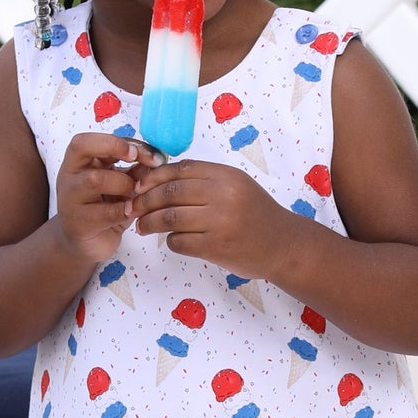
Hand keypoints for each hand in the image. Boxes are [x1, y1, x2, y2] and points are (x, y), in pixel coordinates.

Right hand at [53, 132, 145, 263]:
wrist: (88, 244)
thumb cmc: (105, 208)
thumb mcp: (121, 183)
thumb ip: (135, 169)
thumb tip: (158, 157)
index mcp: (78, 161)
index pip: (89, 138)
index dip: (117, 140)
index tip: (143, 152)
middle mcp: (69, 175)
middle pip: (83, 148)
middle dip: (117, 150)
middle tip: (144, 163)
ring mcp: (70, 199)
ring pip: (95, 179)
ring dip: (124, 184)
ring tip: (136, 194)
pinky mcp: (79, 223)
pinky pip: (106, 212)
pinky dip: (126, 210)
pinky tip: (133, 212)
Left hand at [131, 157, 296, 274]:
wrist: (283, 245)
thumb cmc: (256, 214)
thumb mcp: (236, 186)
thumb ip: (204, 180)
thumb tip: (157, 180)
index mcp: (226, 175)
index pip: (180, 169)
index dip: (154, 176)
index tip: (139, 185)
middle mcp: (223, 195)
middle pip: (170, 192)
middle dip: (145, 200)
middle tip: (134, 208)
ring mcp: (220, 222)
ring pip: (170, 217)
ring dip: (150, 222)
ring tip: (142, 226)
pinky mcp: (216, 247)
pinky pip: (179, 241)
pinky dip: (170, 241)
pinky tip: (172, 240)